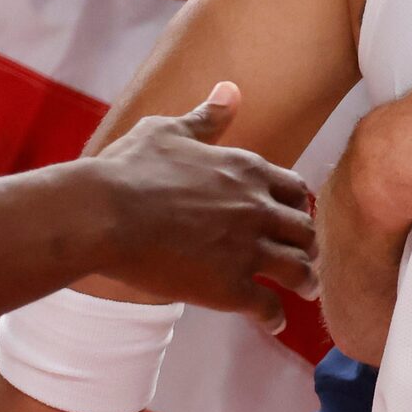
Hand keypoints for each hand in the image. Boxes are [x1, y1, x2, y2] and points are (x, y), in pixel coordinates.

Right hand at [96, 83, 317, 326]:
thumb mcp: (170, 131)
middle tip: (308, 257)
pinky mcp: (230, 287)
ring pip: (298, 269)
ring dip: (306, 281)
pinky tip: (274, 322)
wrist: (103, 215)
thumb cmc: (128, 169)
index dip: (296, 205)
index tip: (293, 217)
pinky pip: (268, 306)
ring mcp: (248, 250)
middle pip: (305, 230)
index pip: (295, 190)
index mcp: (248, 170)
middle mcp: (258, 209)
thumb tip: (230, 89)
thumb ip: (208, 117)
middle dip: (308, 244)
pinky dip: (274, 316)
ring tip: (306, 290)